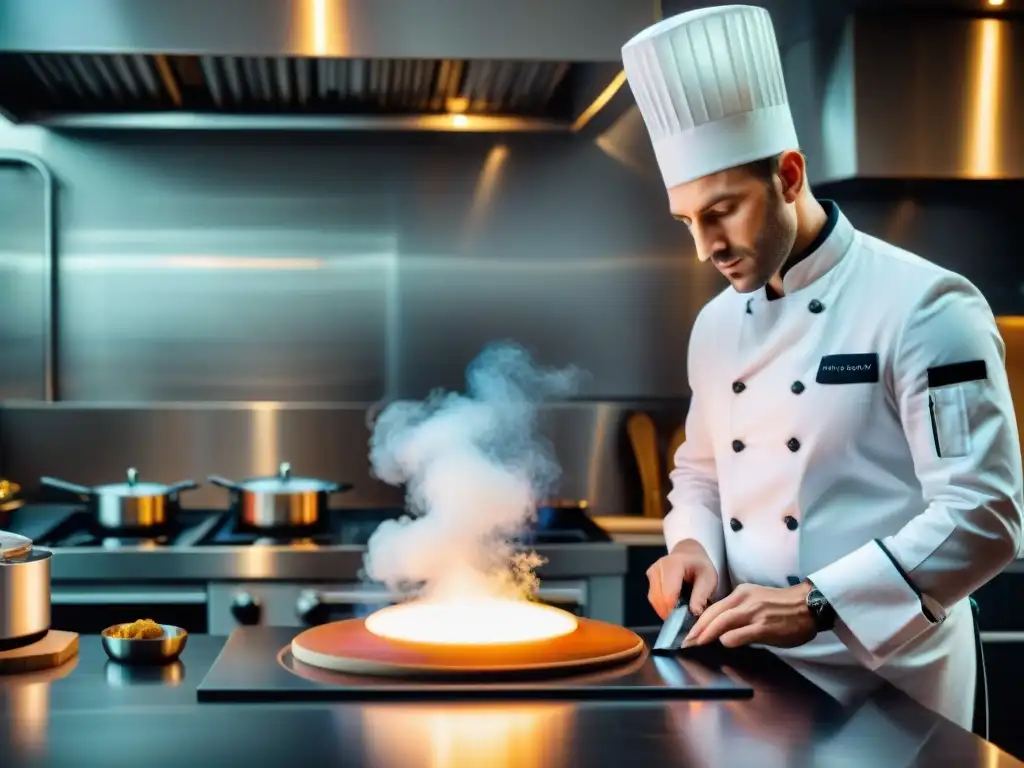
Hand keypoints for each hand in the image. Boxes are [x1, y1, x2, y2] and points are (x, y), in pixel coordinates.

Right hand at [646, 539, 717, 619]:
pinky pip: (653, 597)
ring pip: (654, 599)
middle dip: (671, 611)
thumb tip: (694, 613)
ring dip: (665, 609)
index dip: (676, 610)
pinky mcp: (649, 578)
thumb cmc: (700, 567)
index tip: (687, 618)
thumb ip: (701, 596)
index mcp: (674, 564)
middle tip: (685, 617)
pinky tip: (673, 605)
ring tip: (680, 611)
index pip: (668, 593)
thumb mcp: (709, 579)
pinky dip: (662, 605)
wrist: (689, 555)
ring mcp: (652, 572)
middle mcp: (659, 567)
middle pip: (659, 598)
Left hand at [682, 582, 816, 648]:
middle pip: (712, 615)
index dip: (698, 622)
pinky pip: (739, 634)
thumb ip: (738, 611)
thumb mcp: (755, 600)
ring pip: (721, 623)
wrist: (808, 605)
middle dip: (697, 630)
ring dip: (706, 635)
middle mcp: (744, 600)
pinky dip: (728, 640)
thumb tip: (720, 628)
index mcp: (741, 593)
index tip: (689, 633)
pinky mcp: (764, 627)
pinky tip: (725, 644)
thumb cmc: (782, 606)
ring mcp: (754, 613)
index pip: (712, 608)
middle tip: (686, 642)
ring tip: (697, 645)